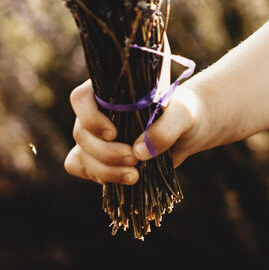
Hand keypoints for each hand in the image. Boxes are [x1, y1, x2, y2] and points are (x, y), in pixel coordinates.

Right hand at [64, 77, 203, 184]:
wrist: (187, 131)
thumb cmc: (182, 114)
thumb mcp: (183, 115)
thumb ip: (166, 129)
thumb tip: (139, 151)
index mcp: (110, 91)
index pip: (81, 99)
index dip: (90, 118)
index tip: (114, 133)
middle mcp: (96, 112)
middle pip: (81, 134)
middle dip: (105, 153)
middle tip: (134, 159)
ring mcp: (95, 136)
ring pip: (81, 156)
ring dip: (105, 170)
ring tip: (134, 176)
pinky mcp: (100, 158)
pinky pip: (83, 169)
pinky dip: (101, 176)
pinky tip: (123, 178)